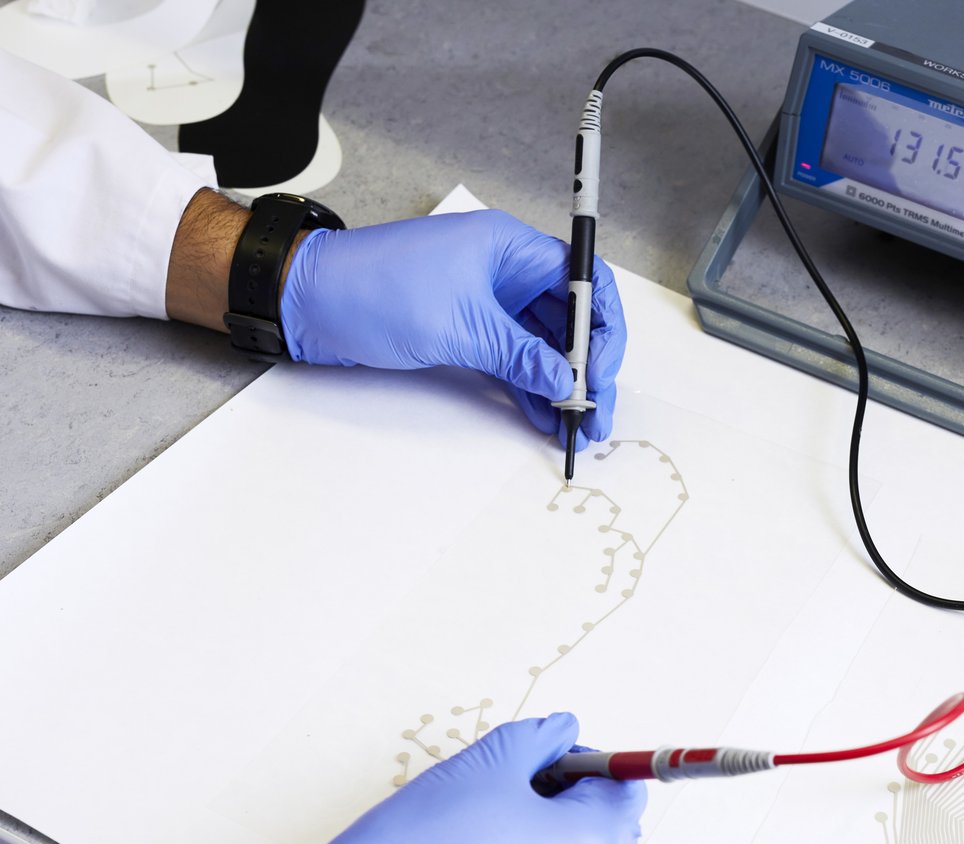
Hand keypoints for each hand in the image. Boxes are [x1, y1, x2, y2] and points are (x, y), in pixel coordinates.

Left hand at [279, 210, 625, 447]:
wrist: (308, 300)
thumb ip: (521, 357)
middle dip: (586, 366)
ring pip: (542, 342)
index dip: (604, 327)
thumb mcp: (460, 328)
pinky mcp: (465, 326)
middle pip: (569, 317)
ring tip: (574, 425)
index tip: (603, 371)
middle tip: (595, 411)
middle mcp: (505, 269)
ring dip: (560, 383)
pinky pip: (513, 356)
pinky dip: (529, 385)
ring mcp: (486, 299)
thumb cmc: (374, 290)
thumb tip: (567, 382)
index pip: (584, 281)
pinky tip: (542, 415)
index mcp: (510, 247)